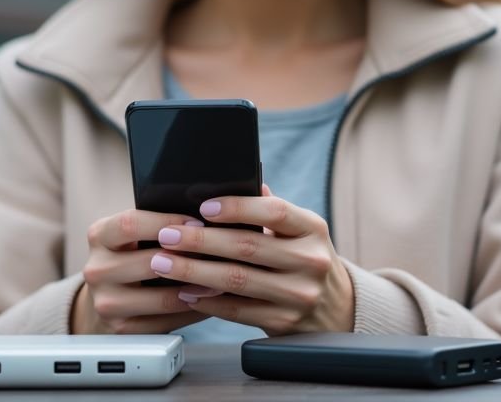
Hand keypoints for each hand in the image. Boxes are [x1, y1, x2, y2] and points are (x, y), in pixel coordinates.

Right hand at [72, 208, 212, 333]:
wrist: (105, 298)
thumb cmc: (129, 257)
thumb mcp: (130, 236)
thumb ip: (155, 226)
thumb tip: (202, 221)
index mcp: (99, 236)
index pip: (130, 224)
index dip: (167, 222)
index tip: (198, 224)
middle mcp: (97, 270)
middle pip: (149, 262)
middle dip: (189, 259)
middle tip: (219, 255)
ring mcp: (106, 303)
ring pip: (162, 298)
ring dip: (196, 290)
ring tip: (220, 281)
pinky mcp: (122, 329)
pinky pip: (166, 322)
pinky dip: (191, 312)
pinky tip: (207, 302)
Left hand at [148, 185, 353, 334]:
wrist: (336, 309)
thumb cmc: (303, 258)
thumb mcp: (299, 230)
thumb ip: (269, 208)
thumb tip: (234, 178)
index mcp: (312, 228)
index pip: (275, 211)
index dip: (238, 207)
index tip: (203, 207)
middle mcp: (310, 261)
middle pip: (248, 247)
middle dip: (201, 240)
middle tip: (167, 235)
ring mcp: (299, 294)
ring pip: (238, 280)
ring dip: (194, 271)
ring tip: (164, 263)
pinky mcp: (284, 322)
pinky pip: (238, 311)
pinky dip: (207, 301)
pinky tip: (184, 292)